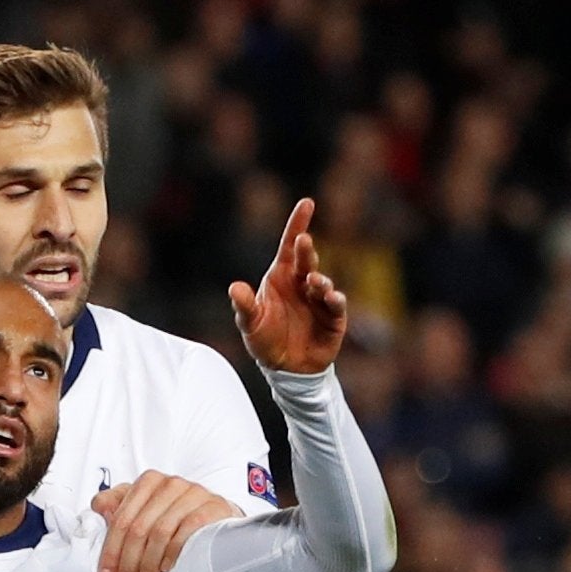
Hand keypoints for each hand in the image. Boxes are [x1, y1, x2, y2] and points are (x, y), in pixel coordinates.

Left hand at [92, 471, 239, 571]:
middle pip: (138, 529)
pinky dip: (173, 552)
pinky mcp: (213, 506)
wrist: (216, 517)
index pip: (121, 520)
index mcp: (148, 482)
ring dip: (149, 567)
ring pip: (159, 533)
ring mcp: (193, 493)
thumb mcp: (142, 508)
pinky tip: (166, 569)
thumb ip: (117, 505)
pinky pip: (187, 531)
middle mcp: (169, 484)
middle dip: (128, 565)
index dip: (110, 551)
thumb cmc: (174, 516)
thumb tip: (100, 510)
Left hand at [228, 198, 348, 373]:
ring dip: (320, 279)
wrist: (284, 368)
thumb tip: (234, 288)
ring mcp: (319, 300)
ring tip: (314, 281)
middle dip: (306, 250)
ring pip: (323, 282)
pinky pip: (336, 306)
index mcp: (282, 278)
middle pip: (306, 261)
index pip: (290, 247)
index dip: (298, 224)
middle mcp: (302, 284)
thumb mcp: (250, 324)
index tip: (307, 202)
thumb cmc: (265, 340)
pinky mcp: (333, 318)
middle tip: (303, 241)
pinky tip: (330, 297)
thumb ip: (244, 306)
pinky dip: (335, 300)